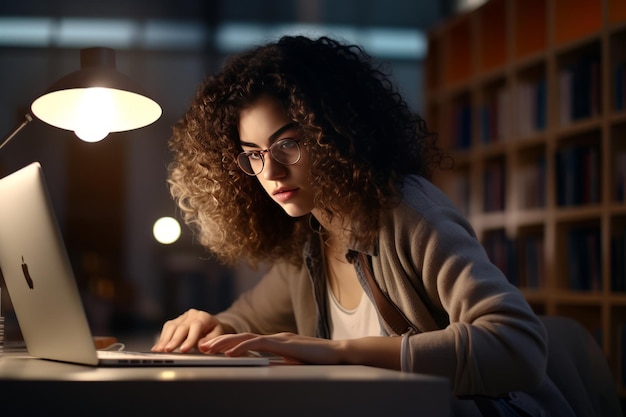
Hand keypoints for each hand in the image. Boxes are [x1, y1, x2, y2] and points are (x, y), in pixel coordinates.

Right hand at [151, 309, 226, 352]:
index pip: (196, 326)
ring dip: (165, 340)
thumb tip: (203, 346)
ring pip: (171, 327)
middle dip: (174, 340)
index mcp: (204, 317)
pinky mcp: (174, 321)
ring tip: (160, 350)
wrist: (209, 325)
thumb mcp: (218, 336)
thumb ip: (212, 341)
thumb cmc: (213, 332)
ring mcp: (182, 317)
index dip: (190, 338)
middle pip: (181, 326)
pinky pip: (167, 329)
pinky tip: (158, 348)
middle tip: (168, 350)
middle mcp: (192, 314)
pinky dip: (162, 339)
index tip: (184, 350)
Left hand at [200, 332, 344, 364]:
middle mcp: (274, 337)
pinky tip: (231, 352)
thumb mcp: (293, 362)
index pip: (247, 341)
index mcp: (276, 342)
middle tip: (202, 346)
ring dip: (226, 343)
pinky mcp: (283, 343)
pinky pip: (258, 344)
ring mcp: (278, 338)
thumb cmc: (318, 360)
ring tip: (210, 348)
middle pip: (242, 337)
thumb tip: (265, 367)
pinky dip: (242, 347)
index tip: (213, 350)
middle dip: (220, 341)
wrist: (336, 354)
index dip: (229, 344)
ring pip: (246, 338)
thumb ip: (279, 362)